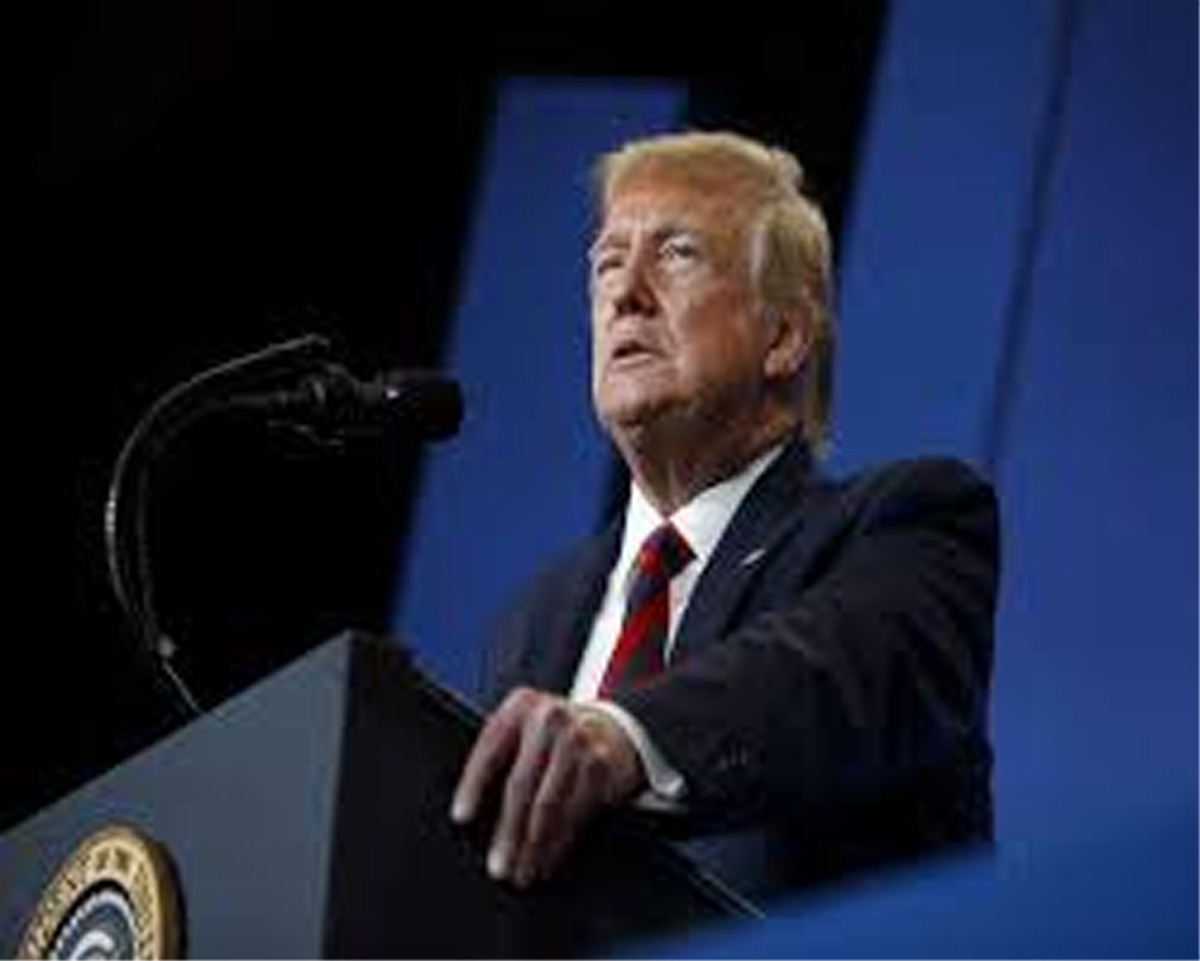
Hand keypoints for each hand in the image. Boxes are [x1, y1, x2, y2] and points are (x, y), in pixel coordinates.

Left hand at [450, 687, 643, 887]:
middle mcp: (550, 719)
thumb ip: (500, 756)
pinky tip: (547, 860)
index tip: (461, 818)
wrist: (609, 726)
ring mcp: (579, 740)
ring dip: (533, 845)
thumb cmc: (548, 738)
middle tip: (498, 867)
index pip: (490, 749)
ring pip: (549, 804)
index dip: (473, 785)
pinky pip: (575, 812)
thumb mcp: (522, 729)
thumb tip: (469, 816)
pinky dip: (559, 842)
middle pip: (521, 783)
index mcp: (519, 706)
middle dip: (507, 831)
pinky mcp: (600, 765)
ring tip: (521, 872)